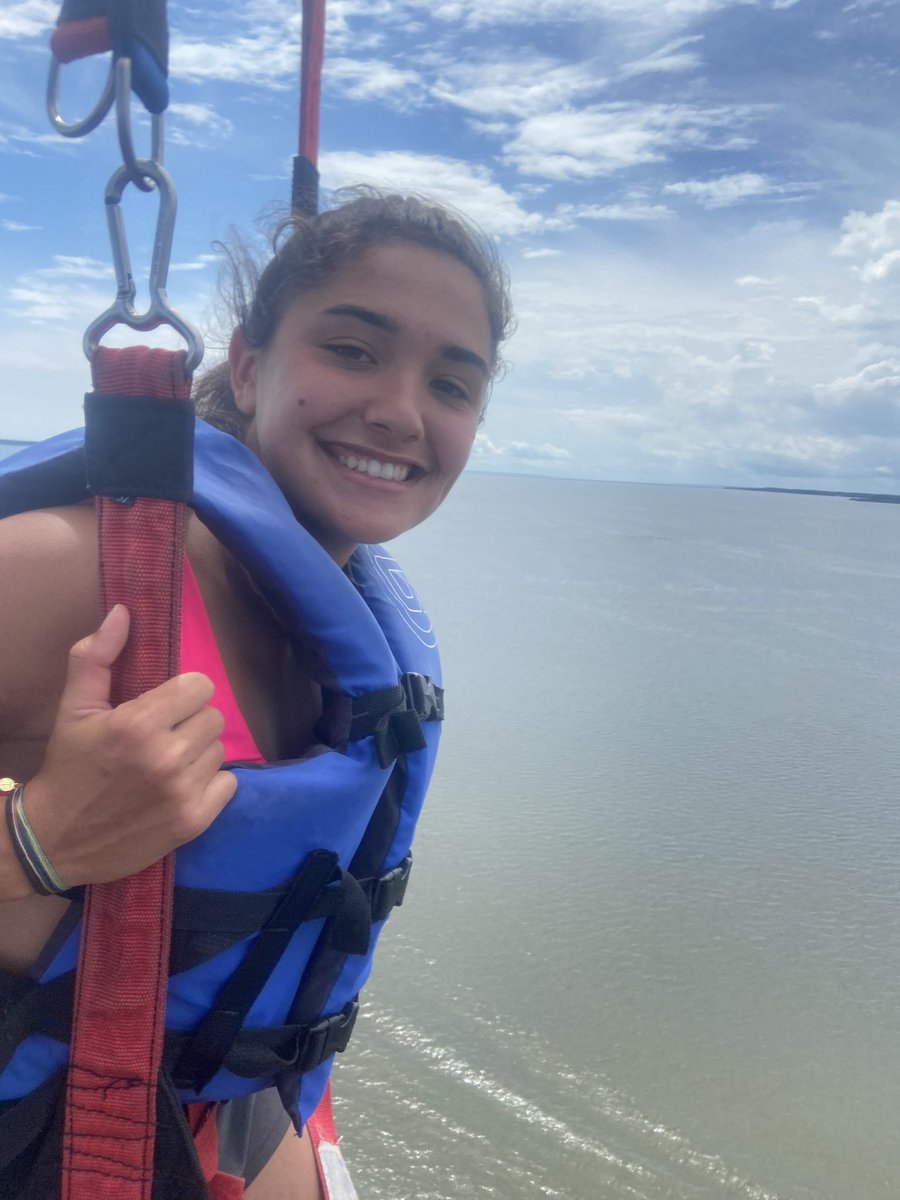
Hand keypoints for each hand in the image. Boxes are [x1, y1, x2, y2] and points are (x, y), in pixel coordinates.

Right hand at [24, 605, 236, 886]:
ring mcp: (183, 792)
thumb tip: (123, 612)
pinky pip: (229, 784)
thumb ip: (96, 656)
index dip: (183, 693)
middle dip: (190, 722)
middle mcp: (166, 757)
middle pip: (213, 717)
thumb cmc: (68, 768)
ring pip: (219, 750)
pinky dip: (210, 784)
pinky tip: (181, 788)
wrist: (55, 840)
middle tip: (163, 737)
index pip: (200, 686)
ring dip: (198, 753)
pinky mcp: (194, 821)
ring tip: (169, 763)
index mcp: (139, 723)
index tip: (164, 706)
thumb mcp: (73, 708)